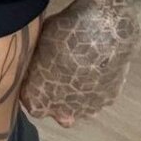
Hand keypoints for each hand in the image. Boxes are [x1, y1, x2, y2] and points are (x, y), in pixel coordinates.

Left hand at [19, 0, 140, 126]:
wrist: (104, 28)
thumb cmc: (64, 32)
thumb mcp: (39, 44)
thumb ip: (37, 63)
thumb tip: (36, 65)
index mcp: (39, 97)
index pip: (32, 106)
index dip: (33, 91)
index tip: (35, 78)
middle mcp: (63, 110)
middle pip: (57, 113)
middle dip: (55, 99)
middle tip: (58, 76)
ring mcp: (88, 108)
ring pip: (79, 110)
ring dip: (76, 98)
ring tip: (78, 72)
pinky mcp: (109, 99)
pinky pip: (98, 99)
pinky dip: (95, 88)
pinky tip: (96, 69)